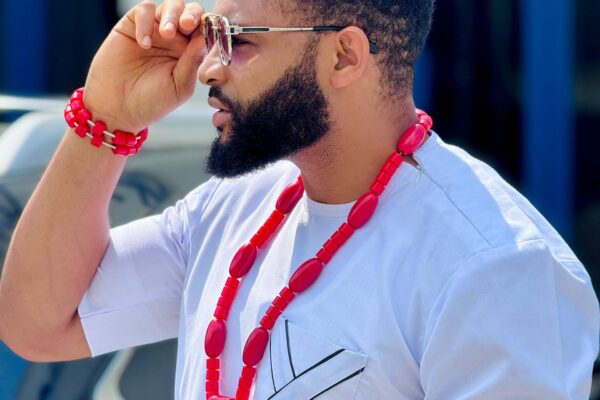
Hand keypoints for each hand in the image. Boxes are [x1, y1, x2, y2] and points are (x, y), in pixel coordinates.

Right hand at [83, 0, 206, 131]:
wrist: (117, 109)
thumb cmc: (151, 102)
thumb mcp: (179, 86)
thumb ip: (192, 62)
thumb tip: (204, 37)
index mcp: (190, 54)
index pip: (204, 31)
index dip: (208, 26)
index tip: (206, 29)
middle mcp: (175, 40)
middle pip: (190, 12)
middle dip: (192, 14)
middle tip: (187, 24)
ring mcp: (154, 31)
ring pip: (170, 7)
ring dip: (171, 15)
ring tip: (166, 34)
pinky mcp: (132, 27)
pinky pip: (144, 11)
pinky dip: (146, 22)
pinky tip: (144, 43)